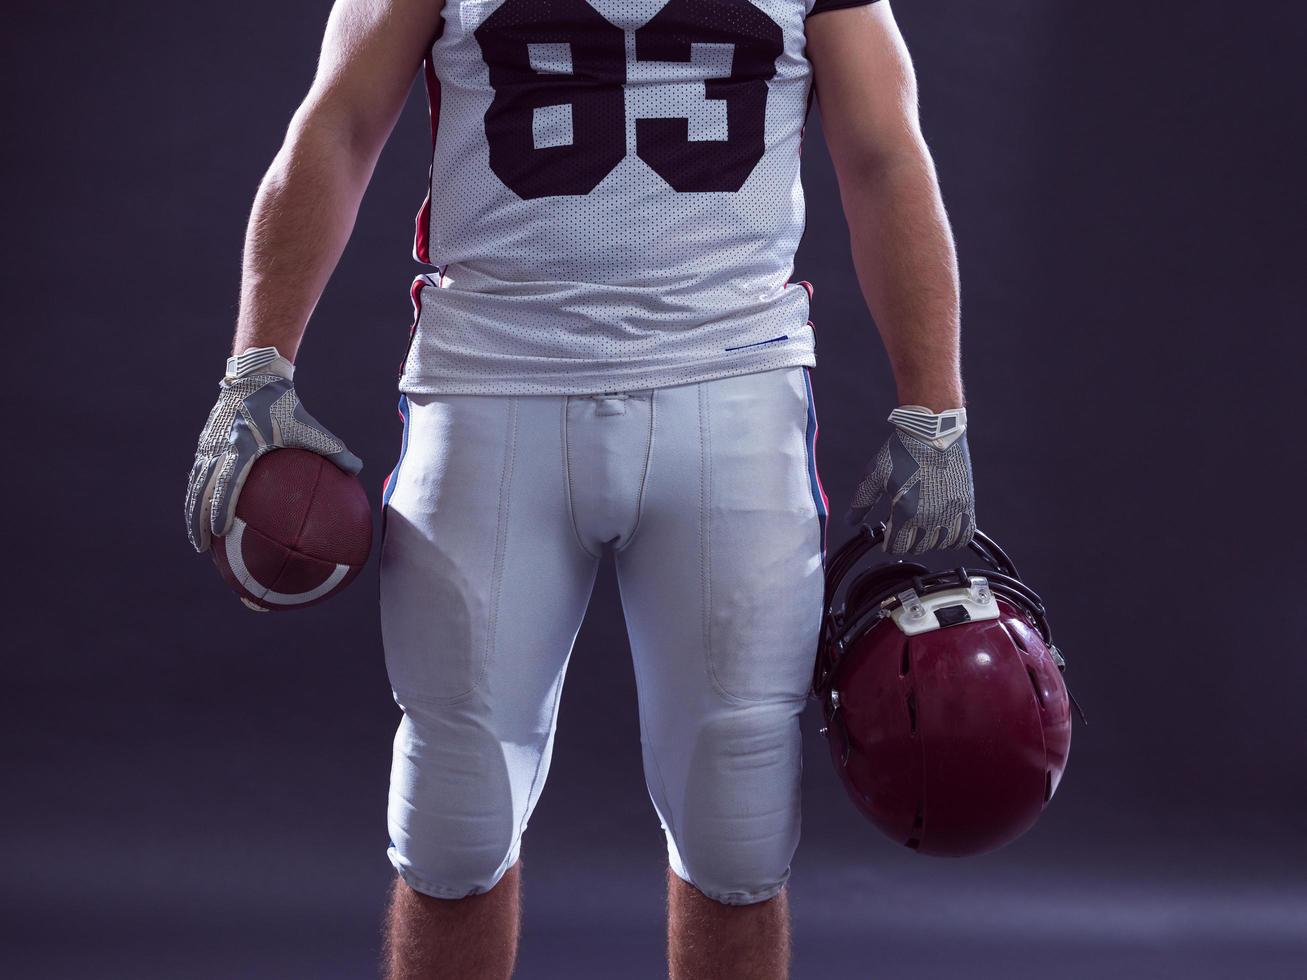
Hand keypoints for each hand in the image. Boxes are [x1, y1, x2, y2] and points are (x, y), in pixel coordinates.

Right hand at [184, 346, 362, 552]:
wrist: (255, 376)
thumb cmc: (284, 405)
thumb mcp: (310, 427)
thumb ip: (334, 450)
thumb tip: (358, 470)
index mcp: (242, 446)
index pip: (226, 483)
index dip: (220, 509)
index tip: (221, 532)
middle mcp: (220, 447)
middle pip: (201, 490)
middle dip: (198, 521)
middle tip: (202, 547)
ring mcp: (209, 445)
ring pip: (196, 484)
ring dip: (193, 512)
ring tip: (198, 538)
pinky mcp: (206, 443)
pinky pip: (199, 474)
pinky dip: (198, 495)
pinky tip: (204, 513)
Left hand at [846, 405, 975, 554]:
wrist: (933, 431)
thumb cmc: (903, 450)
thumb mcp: (875, 475)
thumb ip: (862, 501)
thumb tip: (850, 521)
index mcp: (906, 512)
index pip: (897, 547)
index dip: (889, 543)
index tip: (888, 535)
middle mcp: (931, 517)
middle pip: (918, 548)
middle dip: (907, 541)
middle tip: (904, 527)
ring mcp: (952, 512)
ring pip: (941, 545)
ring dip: (929, 540)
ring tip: (922, 527)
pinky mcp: (966, 504)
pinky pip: (964, 536)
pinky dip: (953, 537)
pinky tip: (943, 528)